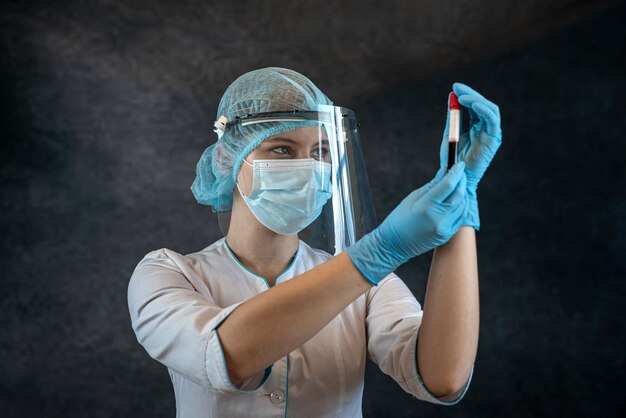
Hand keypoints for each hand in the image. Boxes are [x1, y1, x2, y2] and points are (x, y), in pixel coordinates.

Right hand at [346, 162, 467, 284]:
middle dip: (461, 182)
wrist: (394, 245)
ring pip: (462, 206)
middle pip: (459, 195)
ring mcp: (444, 228)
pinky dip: (460, 206)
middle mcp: (438, 218)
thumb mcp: (412, 198)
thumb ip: (431, 185)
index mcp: (426, 206)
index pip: (448, 185)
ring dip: (462, 194)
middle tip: (460, 173)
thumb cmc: (399, 220)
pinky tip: (456, 200)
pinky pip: (460, 217)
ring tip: (458, 185)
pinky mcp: (446, 235)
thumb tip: (444, 172)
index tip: (459, 164)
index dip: (456, 172)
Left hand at [439, 83, 502, 229]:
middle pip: (482, 104)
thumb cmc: (453, 159)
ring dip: (476, 100)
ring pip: (489, 109)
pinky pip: (493, 121)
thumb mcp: (449, 133)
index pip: (474, 105)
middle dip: (470, 93)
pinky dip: (484, 110)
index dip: (466, 94)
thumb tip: (451, 96)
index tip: (454, 87)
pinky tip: (473, 105)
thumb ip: (452, 117)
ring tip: (462, 96)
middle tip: (457, 87)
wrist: (456, 178)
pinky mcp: (494, 140)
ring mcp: (491, 133)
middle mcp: (486, 128)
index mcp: (476, 126)